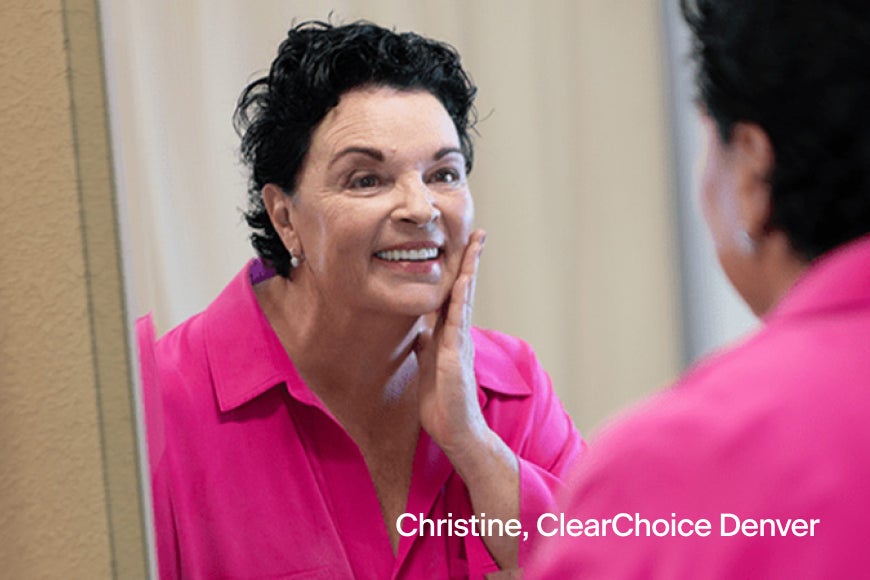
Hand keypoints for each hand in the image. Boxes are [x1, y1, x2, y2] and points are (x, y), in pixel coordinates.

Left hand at [415, 229, 486, 453]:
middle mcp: (458, 335)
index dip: (458, 271)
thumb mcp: (428, 366)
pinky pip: (456, 325)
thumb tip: (420, 330)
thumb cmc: (442, 403)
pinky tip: (461, 283)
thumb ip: (426, 346)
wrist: (455, 431)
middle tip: (478, 233)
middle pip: (465, 290)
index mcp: (450, 336)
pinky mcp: (454, 358)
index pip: (453, 296)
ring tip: (475, 246)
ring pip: (465, 300)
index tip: (463, 246)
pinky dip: (459, 302)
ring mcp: (459, 344)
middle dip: (471, 261)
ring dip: (469, 272)